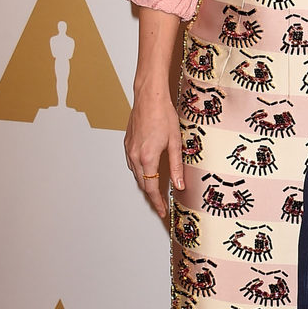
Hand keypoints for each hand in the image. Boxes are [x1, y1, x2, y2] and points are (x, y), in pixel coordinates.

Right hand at [125, 88, 183, 218]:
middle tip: (161, 205)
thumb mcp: (175, 142)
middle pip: (142, 184)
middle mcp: (135, 155)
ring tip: (155, 191)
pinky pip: (132, 164)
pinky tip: (147, 172)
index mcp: (148, 157)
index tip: (162, 211)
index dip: (157, 202)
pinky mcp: (127, 143)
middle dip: (151, 196)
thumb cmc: (163, 115)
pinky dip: (140, 172)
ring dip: (145, 184)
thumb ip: (176, 166)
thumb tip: (180, 185)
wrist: (149, 97)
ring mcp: (129, 149)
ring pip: (136, 174)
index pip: (151, 188)